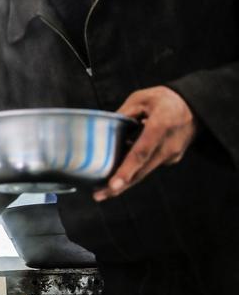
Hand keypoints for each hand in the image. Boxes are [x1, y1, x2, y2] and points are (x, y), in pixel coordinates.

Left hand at [94, 86, 197, 201]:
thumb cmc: (165, 100)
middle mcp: (168, 144)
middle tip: (98, 195)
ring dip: (124, 181)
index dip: (126, 170)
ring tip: (103, 191)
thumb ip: (123, 114)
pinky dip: (134, 170)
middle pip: (141, 170)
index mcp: (160, 125)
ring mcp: (172, 154)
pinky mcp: (172, 159)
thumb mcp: (141, 98)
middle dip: (120, 185)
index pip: (141, 152)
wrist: (195, 106)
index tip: (114, 184)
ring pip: (144, 172)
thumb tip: (103, 129)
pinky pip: (149, 166)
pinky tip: (119, 171)